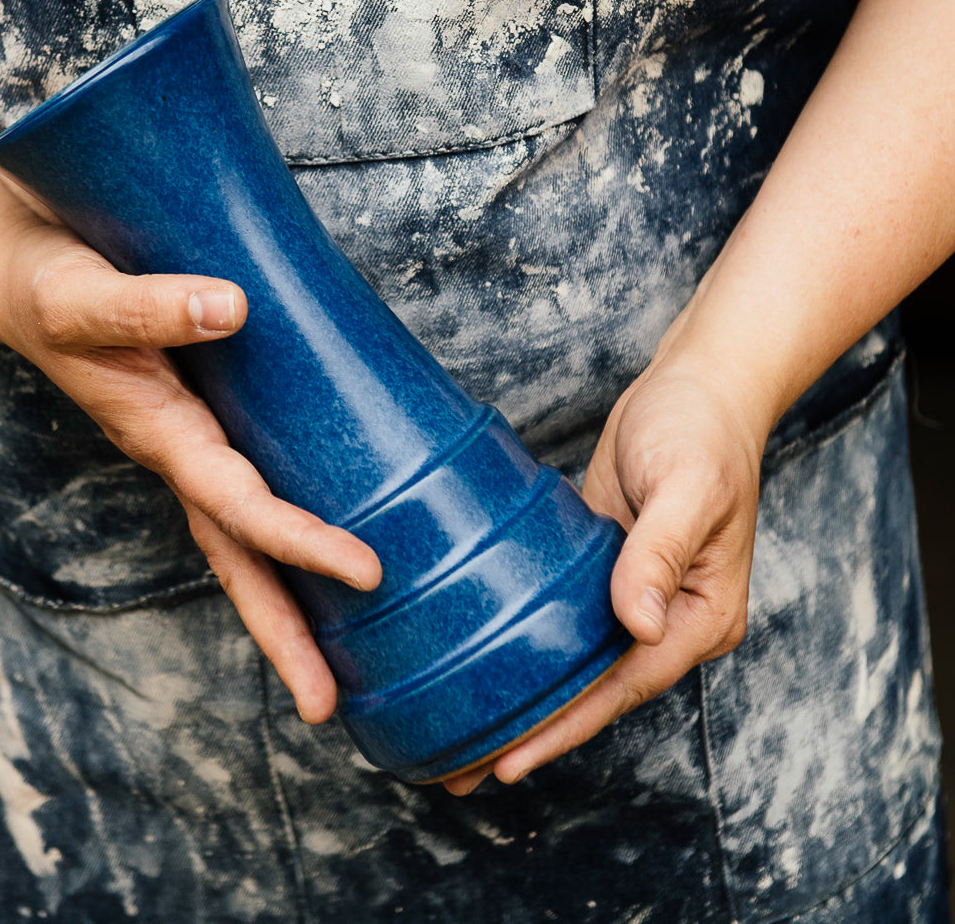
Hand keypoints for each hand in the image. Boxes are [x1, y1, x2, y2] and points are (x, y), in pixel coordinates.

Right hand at [0, 216, 381, 722]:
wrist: (16, 281)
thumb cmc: (47, 289)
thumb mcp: (83, 297)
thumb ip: (148, 307)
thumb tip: (232, 308)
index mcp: (157, 434)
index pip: (238, 505)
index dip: (299, 540)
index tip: (368, 574)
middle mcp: (177, 452)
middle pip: (234, 557)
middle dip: (279, 631)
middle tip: (324, 707)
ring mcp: (188, 442)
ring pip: (242, 532)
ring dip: (286, 591)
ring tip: (345, 646)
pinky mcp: (200, 418)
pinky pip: (247, 486)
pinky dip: (282, 525)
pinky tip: (326, 526)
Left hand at [443, 346, 765, 793]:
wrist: (696, 386)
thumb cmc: (702, 431)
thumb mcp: (687, 488)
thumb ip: (658, 554)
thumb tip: (636, 622)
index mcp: (698, 615)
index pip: (623, 687)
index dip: (567, 727)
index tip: (509, 763)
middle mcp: (665, 617)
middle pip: (593, 690)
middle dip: (532, 732)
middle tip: (460, 774)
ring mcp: (632, 594)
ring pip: (572, 661)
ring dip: (522, 697)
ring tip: (458, 735)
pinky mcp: (601, 566)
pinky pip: (559, 618)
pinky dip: (525, 644)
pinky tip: (481, 659)